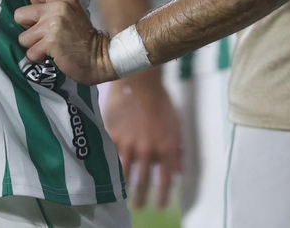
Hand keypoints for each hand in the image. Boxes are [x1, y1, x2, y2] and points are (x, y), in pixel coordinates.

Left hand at [14, 0, 114, 84]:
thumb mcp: (71, 12)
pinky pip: (30, 53)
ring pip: (23, 37)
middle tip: (44, 35)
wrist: (100, 57)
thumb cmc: (83, 38)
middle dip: (28, 28)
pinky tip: (53, 55)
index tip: (42, 17)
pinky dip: (39, 58)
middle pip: (19, 14)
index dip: (32, 6)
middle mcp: (57, 6)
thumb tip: (28, 11)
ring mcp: (53, 24)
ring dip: (34, 46)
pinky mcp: (50, 42)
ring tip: (50, 47)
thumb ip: (52, 5)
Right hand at [103, 75, 183, 208]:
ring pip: (125, 174)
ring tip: (123, 198)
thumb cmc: (161, 101)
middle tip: (138, 208)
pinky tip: (109, 177)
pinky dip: (111, 169)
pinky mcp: (113, 137)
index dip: (162, 196)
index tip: (160, 206)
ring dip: (124, 189)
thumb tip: (180, 171)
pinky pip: (111, 158)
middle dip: (141, 198)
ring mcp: (128, 145)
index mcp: (166, 147)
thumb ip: (176, 150)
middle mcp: (147, 150)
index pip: (165, 180)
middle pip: (143, 182)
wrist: (139, 82)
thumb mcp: (175, 125)